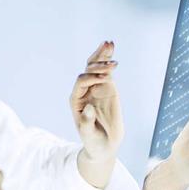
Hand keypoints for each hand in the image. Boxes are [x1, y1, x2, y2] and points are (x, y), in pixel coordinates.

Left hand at [70, 41, 124, 187]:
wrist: (103, 145)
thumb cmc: (92, 140)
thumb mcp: (88, 133)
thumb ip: (87, 122)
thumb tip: (88, 107)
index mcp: (76, 99)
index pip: (81, 81)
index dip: (91, 78)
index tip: (103, 79)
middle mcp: (84, 91)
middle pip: (88, 70)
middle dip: (97, 62)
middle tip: (109, 54)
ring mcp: (96, 89)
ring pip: (96, 68)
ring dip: (103, 56)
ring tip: (110, 43)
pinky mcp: (108, 90)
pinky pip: (107, 73)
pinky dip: (109, 63)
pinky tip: (112, 52)